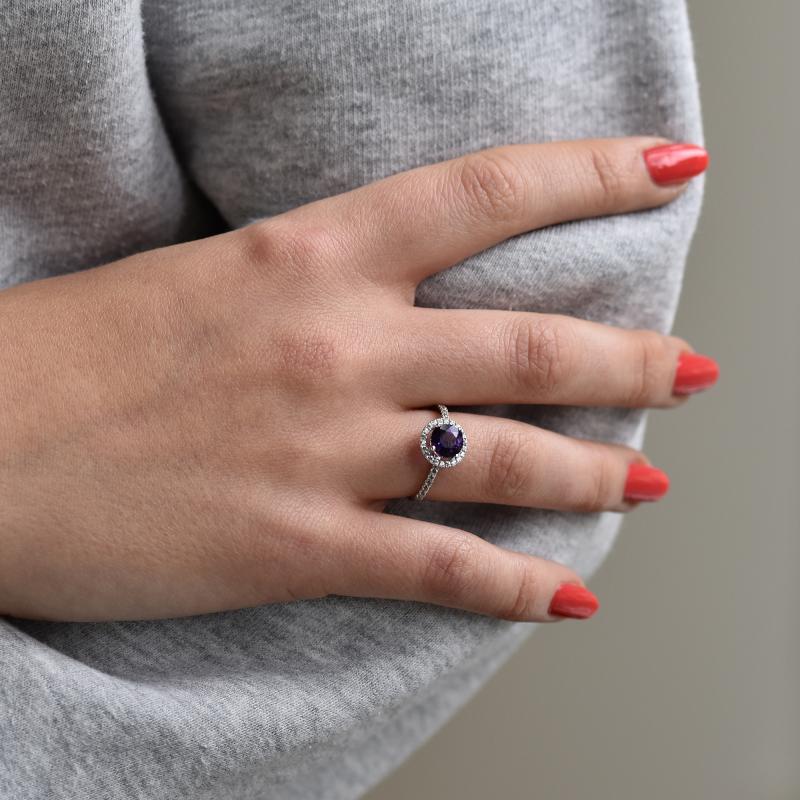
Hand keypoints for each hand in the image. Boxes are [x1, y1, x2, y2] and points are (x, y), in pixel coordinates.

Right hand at [0, 138, 714, 622]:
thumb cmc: (76, 355)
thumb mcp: (212, 280)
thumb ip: (318, 290)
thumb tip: (398, 303)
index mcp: (308, 259)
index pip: (487, 194)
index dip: (594, 174)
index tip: (669, 171)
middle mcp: (336, 349)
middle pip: (530, 345)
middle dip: (633, 359)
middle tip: (693, 367)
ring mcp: (323, 453)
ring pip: (505, 459)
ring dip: (598, 469)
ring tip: (651, 476)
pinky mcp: (295, 548)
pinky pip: (440, 569)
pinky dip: (518, 586)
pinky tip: (570, 592)